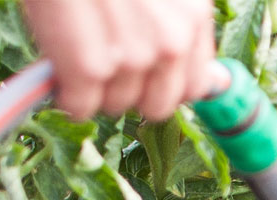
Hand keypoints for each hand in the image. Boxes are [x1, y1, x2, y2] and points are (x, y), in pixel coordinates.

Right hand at [22, 0, 215, 120]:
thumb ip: (187, 29)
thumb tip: (218, 84)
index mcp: (193, 16)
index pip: (193, 88)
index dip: (162, 82)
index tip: (140, 68)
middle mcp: (171, 41)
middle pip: (155, 106)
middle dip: (131, 89)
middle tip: (103, 53)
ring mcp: (132, 56)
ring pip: (115, 106)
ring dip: (94, 86)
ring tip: (79, 37)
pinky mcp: (90, 66)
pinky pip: (80, 106)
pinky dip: (65, 93)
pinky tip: (58, 61)